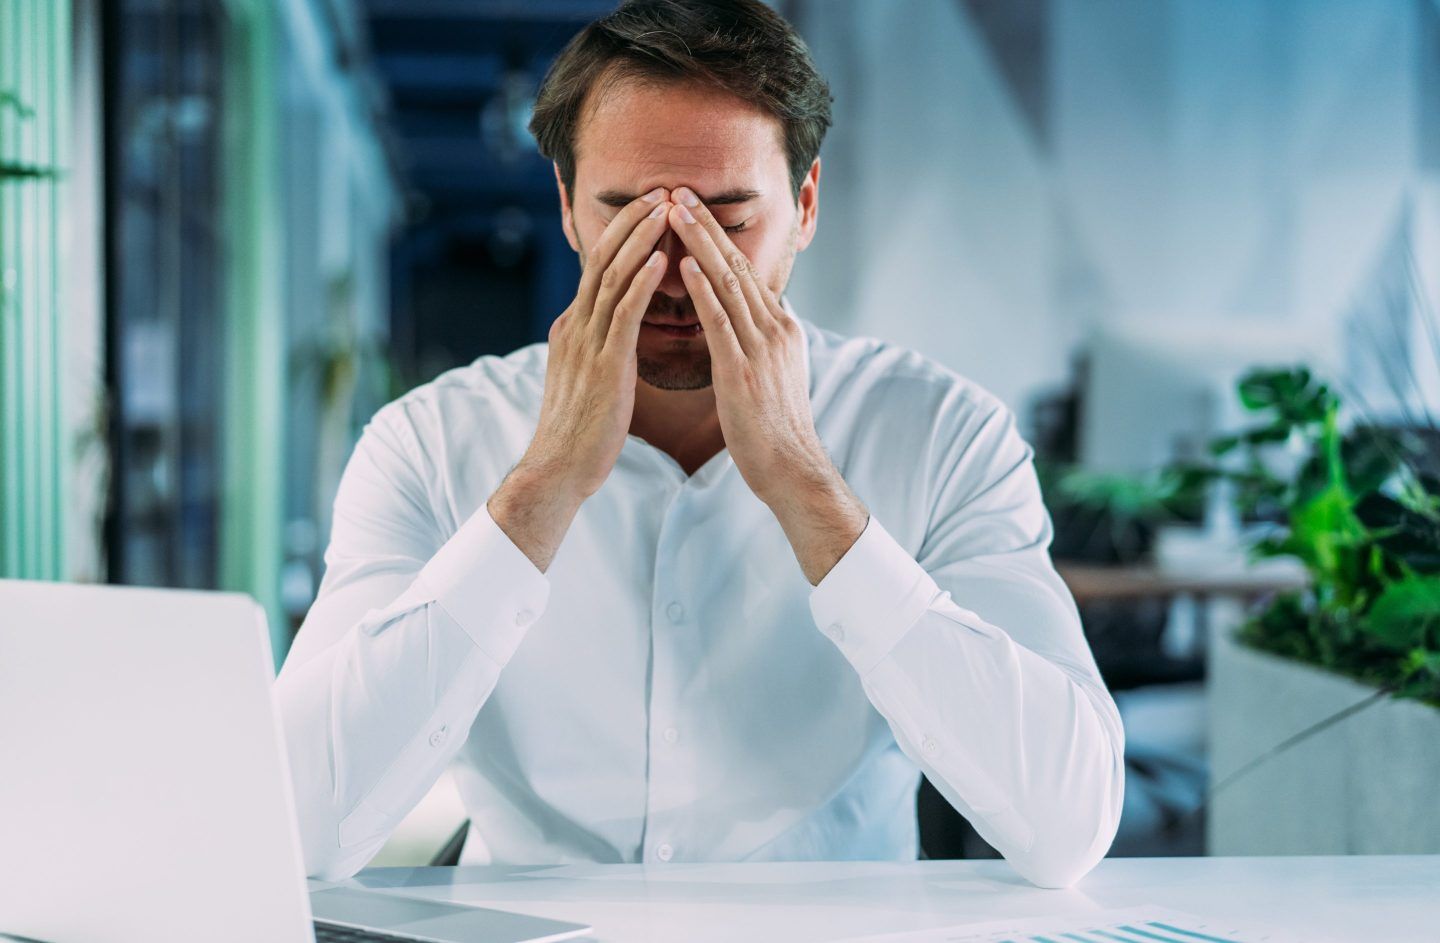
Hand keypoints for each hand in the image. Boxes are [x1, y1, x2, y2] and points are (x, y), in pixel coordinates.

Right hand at [489, 188, 670, 570]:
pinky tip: (663, 260)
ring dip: (641, 240)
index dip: (624, 234)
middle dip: (632, 222)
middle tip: (661, 191)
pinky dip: (643, 282)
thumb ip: (600, 348)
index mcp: (573, 327)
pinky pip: (624, 314)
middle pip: (603, 258)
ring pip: (613, 277)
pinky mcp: (603, 365)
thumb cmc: (581, 431)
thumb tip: (617, 331)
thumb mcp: (589, 378)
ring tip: (667, 209)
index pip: (599, 268)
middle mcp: (575, 326)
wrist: (558, 469)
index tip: (650, 207)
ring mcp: (586, 343)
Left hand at [667, 187, 867, 582]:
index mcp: (780, 327)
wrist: (791, 468)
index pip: (744, 273)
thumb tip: (748, 323)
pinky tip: (684, 262)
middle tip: (677, 191)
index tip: (692, 209)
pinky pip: (720, 320)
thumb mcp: (772, 375)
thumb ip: (759, 343)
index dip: (717, 238)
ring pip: (727, 282)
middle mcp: (774, 328)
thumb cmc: (774, 430)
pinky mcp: (744, 369)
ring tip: (674, 210)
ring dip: (699, 242)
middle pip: (736, 265)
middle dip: (705, 225)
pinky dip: (703, 287)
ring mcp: (761, 347)